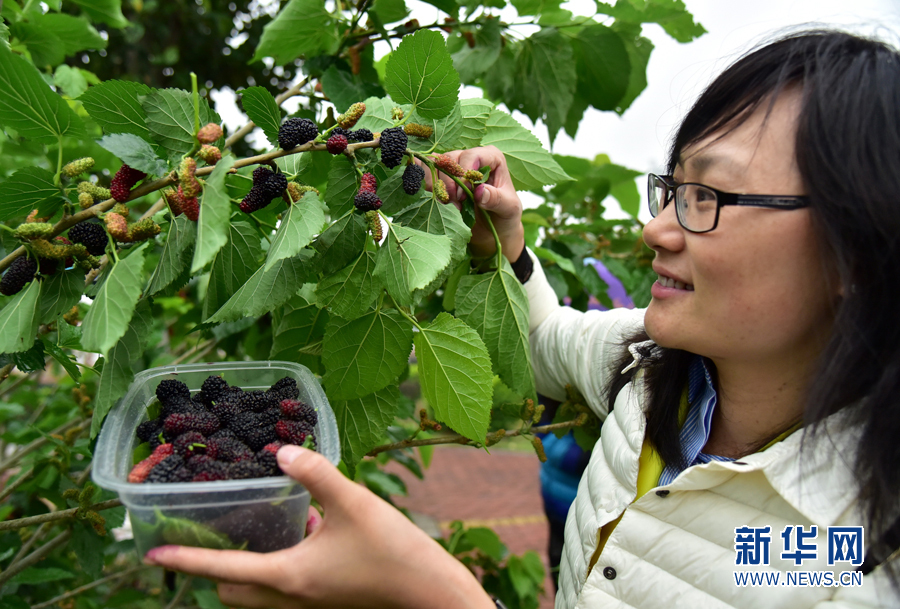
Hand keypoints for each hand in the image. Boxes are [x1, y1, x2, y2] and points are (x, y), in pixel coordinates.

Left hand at [144, 446, 494, 608]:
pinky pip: (283, 589)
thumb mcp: (353, 502)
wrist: (428, 590)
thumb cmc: (392, 550)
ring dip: (241, 572)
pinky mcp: (324, 599)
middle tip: (201, 537)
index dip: (185, 562)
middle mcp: (291, 597)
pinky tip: (300, 529)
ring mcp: (308, 603)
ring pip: (257, 595)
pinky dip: (274, 568)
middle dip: (209, 572)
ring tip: (242, 534)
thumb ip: (315, 473)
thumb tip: (280, 450)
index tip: (152, 553)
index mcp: (288, 576)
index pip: (222, 572)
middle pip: (232, 593)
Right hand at [422, 146, 524, 261]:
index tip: (463, 195)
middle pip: (450, 159)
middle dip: (449, 183)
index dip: (464, 172)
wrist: (493, 231)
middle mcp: (471, 157)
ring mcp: (454, 167)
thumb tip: (479, 190)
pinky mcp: (442, 178)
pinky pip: (426, 173)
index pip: (472, 155)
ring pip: (434, 165)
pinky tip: (436, 199)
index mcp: (492, 158)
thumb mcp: (508, 209)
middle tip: (455, 204)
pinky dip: (427, 185)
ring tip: (447, 204)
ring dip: (437, 186)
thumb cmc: (504, 216)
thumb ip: (496, 199)